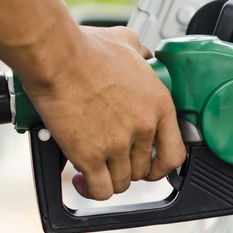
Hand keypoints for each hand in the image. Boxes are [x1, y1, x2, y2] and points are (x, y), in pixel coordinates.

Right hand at [19, 26, 186, 200]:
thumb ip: (142, 53)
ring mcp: (118, 143)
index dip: (162, 166)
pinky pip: (100, 189)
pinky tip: (82, 180)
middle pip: (143, 170)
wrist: (57, 56)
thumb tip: (144, 54)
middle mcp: (143, 126)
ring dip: (108, 178)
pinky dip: (90, 190)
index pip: (175, 153)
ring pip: (121, 182)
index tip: (152, 166)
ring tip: (95, 168)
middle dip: (128, 168)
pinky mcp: (90, 155)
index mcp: (159, 103)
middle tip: (112, 159)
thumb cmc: (86, 48)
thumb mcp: (127, 43)